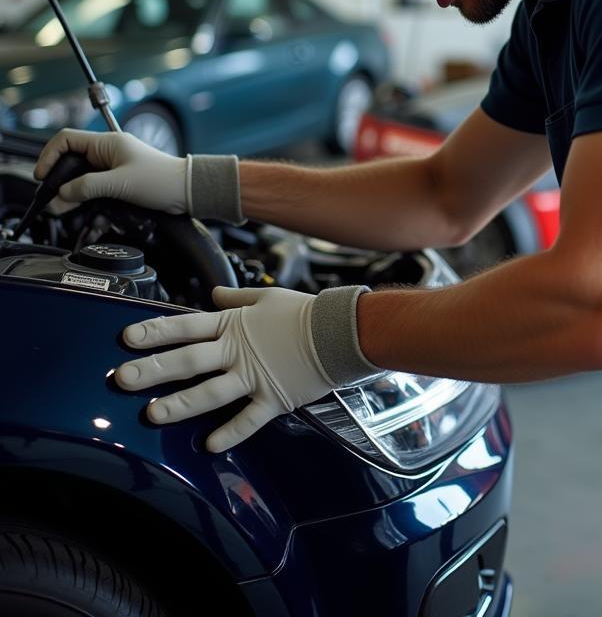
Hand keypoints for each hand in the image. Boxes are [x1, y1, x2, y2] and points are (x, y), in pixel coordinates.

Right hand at [34, 129, 186, 212]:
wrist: (188, 191)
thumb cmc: (162, 180)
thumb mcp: (120, 183)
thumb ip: (87, 187)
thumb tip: (63, 193)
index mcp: (107, 143)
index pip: (66, 140)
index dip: (49, 156)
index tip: (42, 175)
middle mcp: (108, 152)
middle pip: (71, 161)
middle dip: (58, 180)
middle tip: (51, 199)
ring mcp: (113, 166)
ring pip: (81, 176)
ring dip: (69, 191)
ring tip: (60, 208)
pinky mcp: (119, 181)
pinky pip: (94, 186)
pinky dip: (83, 196)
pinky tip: (77, 207)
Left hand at [114, 286, 355, 452]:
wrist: (340, 332)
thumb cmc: (305, 312)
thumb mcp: (268, 297)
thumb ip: (237, 298)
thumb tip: (214, 294)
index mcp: (234, 325)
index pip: (187, 326)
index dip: (157, 331)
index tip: (128, 338)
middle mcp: (238, 353)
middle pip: (189, 362)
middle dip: (153, 370)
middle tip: (123, 379)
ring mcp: (254, 378)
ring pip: (210, 394)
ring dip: (180, 405)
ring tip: (153, 415)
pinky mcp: (273, 399)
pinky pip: (248, 420)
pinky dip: (230, 434)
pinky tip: (210, 445)